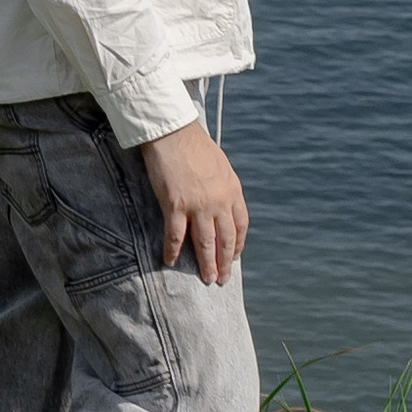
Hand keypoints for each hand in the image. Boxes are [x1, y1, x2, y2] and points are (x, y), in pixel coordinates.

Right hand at [138, 120, 248, 283]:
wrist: (174, 132)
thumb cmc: (195, 145)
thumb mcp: (221, 166)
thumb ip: (224, 188)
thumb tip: (222, 204)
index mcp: (232, 190)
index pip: (240, 225)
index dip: (238, 245)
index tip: (235, 257)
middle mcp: (219, 201)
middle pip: (225, 240)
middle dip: (225, 262)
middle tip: (222, 279)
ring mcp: (197, 205)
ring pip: (205, 243)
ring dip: (206, 264)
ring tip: (206, 279)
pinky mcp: (175, 205)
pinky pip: (175, 236)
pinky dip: (173, 251)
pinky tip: (171, 261)